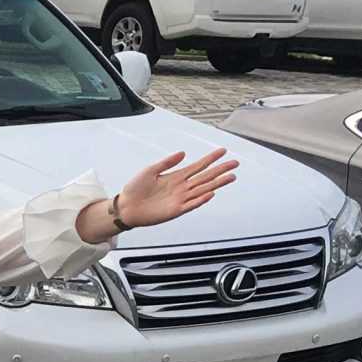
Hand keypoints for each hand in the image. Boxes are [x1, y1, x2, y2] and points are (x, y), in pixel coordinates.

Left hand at [111, 149, 238, 229]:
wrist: (125, 207)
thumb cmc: (135, 189)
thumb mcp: (150, 170)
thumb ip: (167, 162)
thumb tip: (183, 153)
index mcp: (176, 177)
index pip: (198, 166)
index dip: (210, 159)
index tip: (223, 151)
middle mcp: (181, 187)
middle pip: (206, 177)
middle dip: (220, 170)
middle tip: (235, 163)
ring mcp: (180, 199)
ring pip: (203, 189)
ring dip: (217, 183)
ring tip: (231, 177)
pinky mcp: (175, 210)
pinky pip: (191, 204)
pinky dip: (201, 199)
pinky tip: (211, 193)